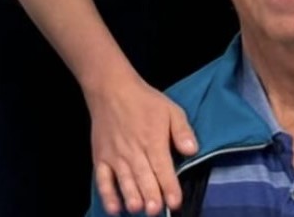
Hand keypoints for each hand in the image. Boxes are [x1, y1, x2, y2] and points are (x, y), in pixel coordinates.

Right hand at [87, 72, 197, 214]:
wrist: (112, 90)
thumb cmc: (145, 101)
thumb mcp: (171, 109)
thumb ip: (182, 131)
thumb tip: (192, 150)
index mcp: (153, 140)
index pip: (163, 167)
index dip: (170, 187)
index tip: (175, 202)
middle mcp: (134, 151)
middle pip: (144, 178)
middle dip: (151, 197)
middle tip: (156, 211)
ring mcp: (115, 156)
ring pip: (125, 181)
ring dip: (132, 197)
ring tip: (138, 209)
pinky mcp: (100, 158)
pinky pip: (102, 180)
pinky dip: (108, 195)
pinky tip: (114, 209)